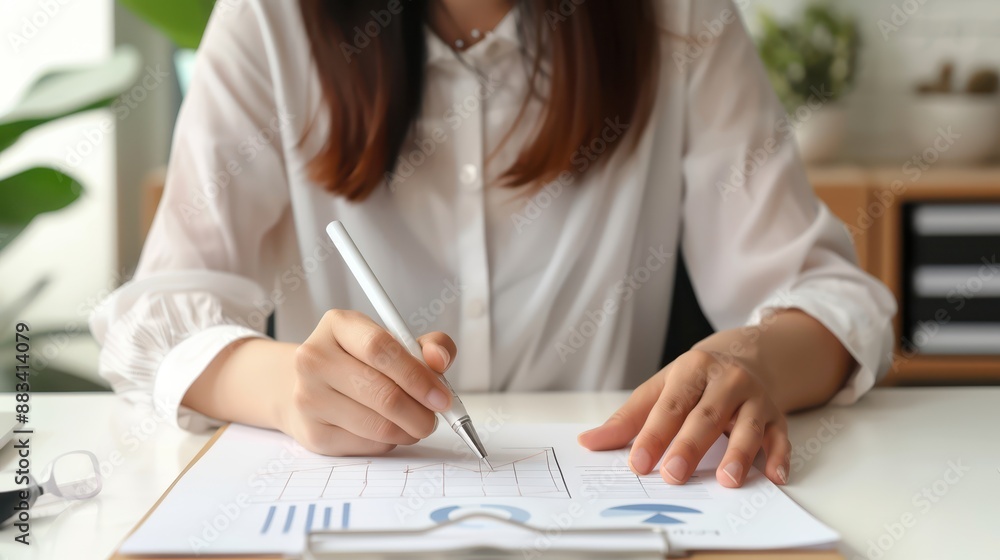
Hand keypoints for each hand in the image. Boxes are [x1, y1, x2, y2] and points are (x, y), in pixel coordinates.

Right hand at [281, 309, 456, 455]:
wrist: (306, 384)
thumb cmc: (358, 361)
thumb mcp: (392, 341)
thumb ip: (427, 346)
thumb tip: (440, 359)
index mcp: (338, 325)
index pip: (380, 349)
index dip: (417, 376)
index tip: (441, 396)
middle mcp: (315, 359)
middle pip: (382, 393)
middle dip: (419, 412)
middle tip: (435, 418)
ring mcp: (308, 397)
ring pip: (377, 425)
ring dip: (408, 430)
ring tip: (415, 424)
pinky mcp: (312, 433)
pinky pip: (366, 445)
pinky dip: (389, 442)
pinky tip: (388, 430)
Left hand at [577, 349, 790, 487]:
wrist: (747, 357)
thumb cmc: (696, 381)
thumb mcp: (660, 389)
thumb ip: (628, 419)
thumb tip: (589, 442)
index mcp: (693, 370)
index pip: (670, 406)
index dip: (653, 435)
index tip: (638, 462)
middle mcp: (727, 381)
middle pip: (706, 417)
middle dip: (689, 446)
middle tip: (673, 475)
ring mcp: (755, 399)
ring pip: (747, 427)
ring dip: (738, 455)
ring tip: (727, 480)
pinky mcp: (777, 418)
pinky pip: (780, 438)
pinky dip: (778, 457)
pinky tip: (774, 476)